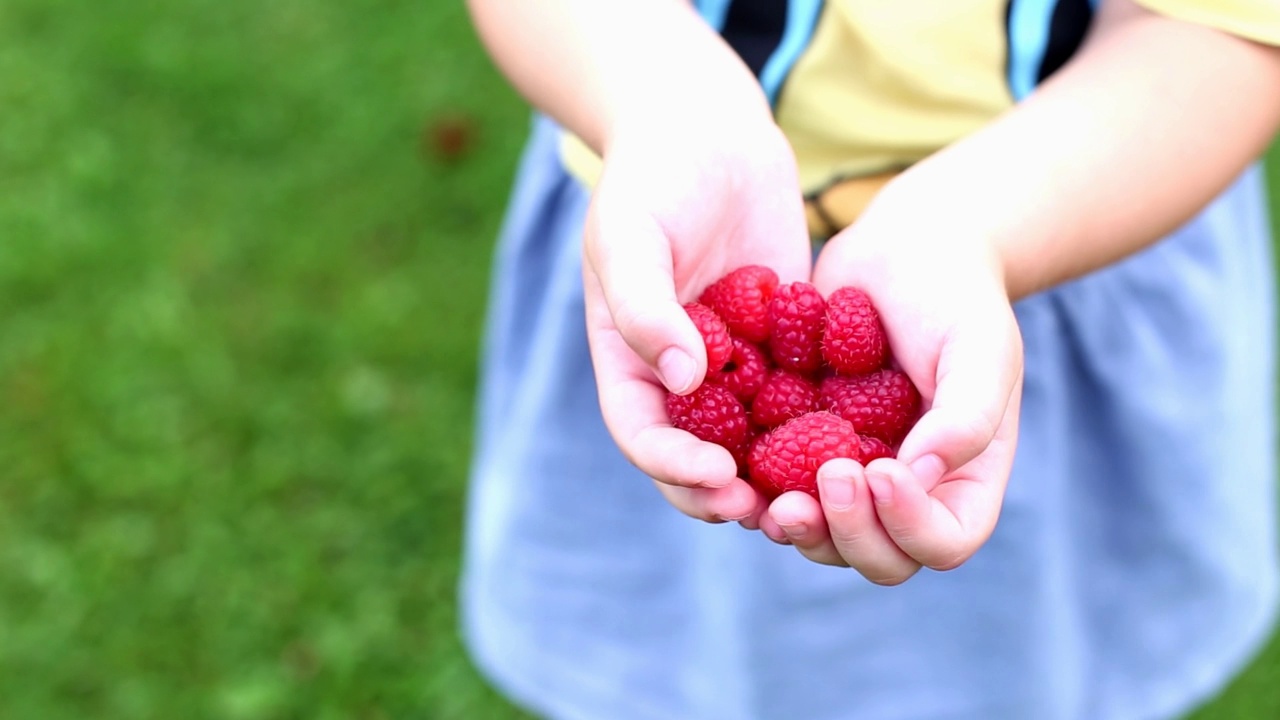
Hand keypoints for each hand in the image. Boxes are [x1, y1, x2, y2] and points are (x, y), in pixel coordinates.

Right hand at [582, 109, 811, 526]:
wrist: (707, 130)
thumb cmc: (654, 177)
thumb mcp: (632, 235)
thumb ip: (644, 307)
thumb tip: (684, 379)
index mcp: (629, 360)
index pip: (645, 435)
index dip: (677, 468)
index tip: (721, 478)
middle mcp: (679, 373)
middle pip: (698, 455)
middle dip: (731, 491)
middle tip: (775, 512)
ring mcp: (733, 362)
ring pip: (754, 438)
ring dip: (780, 474)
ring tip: (820, 496)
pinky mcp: (781, 345)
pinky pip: (798, 395)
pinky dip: (819, 424)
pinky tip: (860, 439)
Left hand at [758, 182, 1023, 583]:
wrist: (903, 250)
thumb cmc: (956, 295)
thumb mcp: (980, 346)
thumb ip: (966, 415)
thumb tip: (921, 476)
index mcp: (960, 479)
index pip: (943, 541)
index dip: (911, 527)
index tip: (881, 470)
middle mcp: (905, 492)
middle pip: (878, 557)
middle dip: (848, 533)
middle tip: (826, 479)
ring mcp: (850, 475)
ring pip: (821, 537)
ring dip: (800, 527)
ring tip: (773, 496)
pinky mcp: (797, 449)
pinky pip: (775, 490)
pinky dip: (758, 488)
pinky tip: (734, 463)